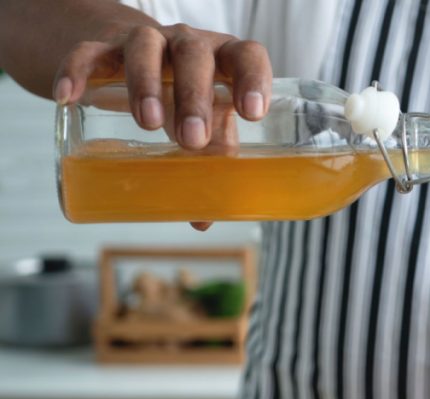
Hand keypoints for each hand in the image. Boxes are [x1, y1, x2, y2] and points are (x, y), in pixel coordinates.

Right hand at [53, 23, 270, 145]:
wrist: (133, 63)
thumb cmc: (185, 101)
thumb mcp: (204, 126)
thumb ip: (210, 163)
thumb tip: (204, 219)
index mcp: (224, 61)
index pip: (246, 56)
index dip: (253, 79)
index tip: (252, 113)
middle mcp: (189, 44)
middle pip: (193, 56)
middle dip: (194, 97)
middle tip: (192, 139)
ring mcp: (146, 42)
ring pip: (145, 48)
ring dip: (147, 84)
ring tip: (148, 124)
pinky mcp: (103, 48)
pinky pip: (87, 52)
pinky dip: (76, 72)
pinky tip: (68, 98)